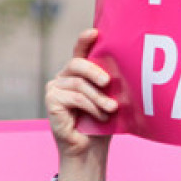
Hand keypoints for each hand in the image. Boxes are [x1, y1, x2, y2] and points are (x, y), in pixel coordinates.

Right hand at [47, 29, 117, 160]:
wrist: (90, 149)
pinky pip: (75, 97)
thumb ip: (110, 83)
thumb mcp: (110, 98)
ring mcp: (55, 87)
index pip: (80, 51)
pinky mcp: (51, 100)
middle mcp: (64, 76)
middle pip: (77, 63)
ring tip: (111, 109)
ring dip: (99, 97)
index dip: (85, 40)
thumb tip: (129, 68)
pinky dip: (91, 107)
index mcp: (79, 73)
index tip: (95, 32)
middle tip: (109, 83)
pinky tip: (101, 116)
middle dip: (96, 71)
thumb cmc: (103, 122)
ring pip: (79, 83)